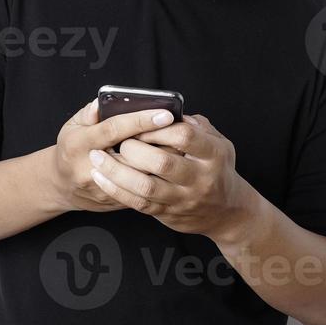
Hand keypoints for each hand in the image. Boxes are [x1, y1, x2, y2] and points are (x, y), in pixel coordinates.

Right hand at [48, 98, 176, 212]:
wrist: (62, 186)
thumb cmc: (71, 149)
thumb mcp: (72, 126)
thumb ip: (89, 113)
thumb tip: (104, 102)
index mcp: (79, 144)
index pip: (113, 130)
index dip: (140, 121)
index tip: (164, 113)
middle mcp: (90, 168)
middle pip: (133, 155)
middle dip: (160, 142)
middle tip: (182, 130)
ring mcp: (103, 189)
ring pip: (142, 175)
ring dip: (163, 160)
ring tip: (182, 145)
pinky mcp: (115, 202)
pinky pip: (143, 190)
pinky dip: (159, 176)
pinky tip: (173, 164)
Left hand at [86, 112, 257, 240]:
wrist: (229, 213)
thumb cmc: (219, 170)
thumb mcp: (220, 144)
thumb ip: (198, 126)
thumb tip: (170, 110)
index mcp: (213, 155)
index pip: (184, 135)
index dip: (158, 127)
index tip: (142, 120)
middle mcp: (200, 178)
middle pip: (162, 161)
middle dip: (134, 148)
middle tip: (118, 140)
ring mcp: (184, 199)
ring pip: (145, 186)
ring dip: (116, 171)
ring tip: (97, 157)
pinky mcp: (169, 214)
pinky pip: (138, 203)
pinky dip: (117, 190)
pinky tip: (102, 178)